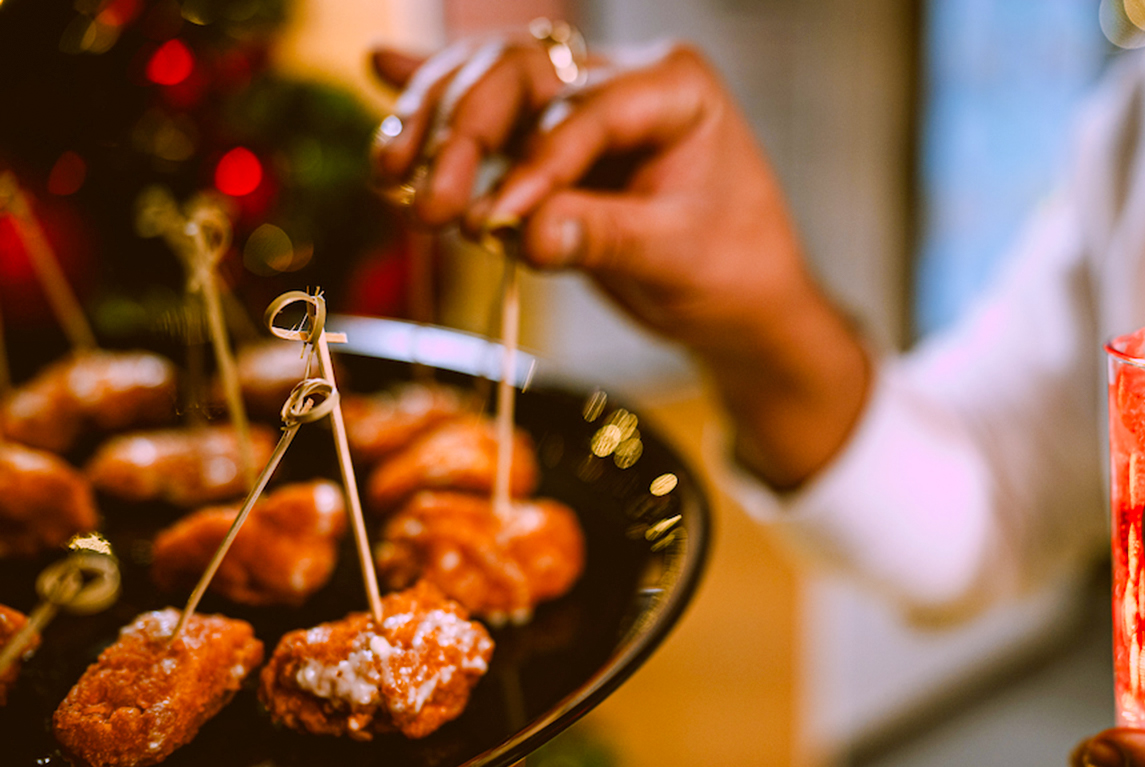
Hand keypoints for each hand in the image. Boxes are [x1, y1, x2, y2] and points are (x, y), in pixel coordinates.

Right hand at [370, 37, 868, 489]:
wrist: (738, 295)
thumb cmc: (729, 268)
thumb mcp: (677, 258)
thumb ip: (604, 237)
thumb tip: (527, 234)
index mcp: (674, 87)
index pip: (586, 112)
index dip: (535, 166)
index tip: (491, 222)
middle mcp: (621, 74)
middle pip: (521, 74)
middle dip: (463, 133)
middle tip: (431, 205)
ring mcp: (579, 96)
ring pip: (489, 82)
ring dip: (431, 121)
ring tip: (390, 174)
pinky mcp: (547, 131)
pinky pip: (486, 106)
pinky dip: (433, 95)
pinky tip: (382, 70)